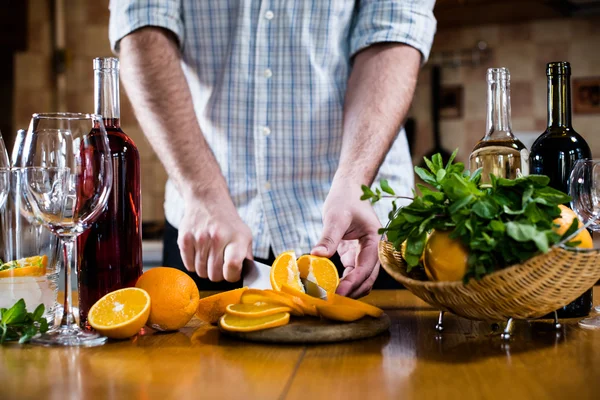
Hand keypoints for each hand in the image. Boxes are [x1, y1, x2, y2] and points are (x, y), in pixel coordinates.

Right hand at [177, 192, 252, 282]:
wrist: (208, 201)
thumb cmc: (228, 222)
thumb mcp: (245, 235)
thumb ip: (247, 257)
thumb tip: (247, 276)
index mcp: (237, 238)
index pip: (232, 266)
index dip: (232, 275)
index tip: (232, 273)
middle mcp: (218, 237)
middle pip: (215, 275)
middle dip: (218, 275)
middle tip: (220, 265)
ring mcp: (200, 238)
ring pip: (201, 272)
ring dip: (206, 270)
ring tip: (210, 257)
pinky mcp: (185, 239)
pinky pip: (189, 266)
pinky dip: (194, 265)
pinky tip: (199, 253)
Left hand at [312, 180, 380, 297]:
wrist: (348, 190)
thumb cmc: (345, 199)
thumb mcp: (335, 217)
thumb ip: (328, 238)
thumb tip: (316, 256)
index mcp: (376, 241)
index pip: (367, 267)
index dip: (353, 282)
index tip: (338, 293)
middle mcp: (374, 250)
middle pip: (368, 278)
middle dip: (353, 291)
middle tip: (333, 301)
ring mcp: (364, 254)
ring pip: (362, 280)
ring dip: (350, 290)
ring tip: (331, 298)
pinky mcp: (355, 256)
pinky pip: (352, 274)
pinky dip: (343, 283)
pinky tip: (330, 288)